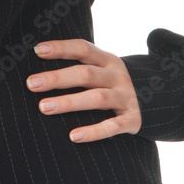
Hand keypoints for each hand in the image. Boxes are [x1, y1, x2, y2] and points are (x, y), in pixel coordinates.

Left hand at [25, 38, 141, 141]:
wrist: (152, 101)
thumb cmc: (109, 84)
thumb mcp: (100, 69)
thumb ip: (78, 67)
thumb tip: (38, 69)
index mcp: (106, 59)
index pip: (82, 48)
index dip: (61, 48)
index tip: (38, 51)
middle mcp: (117, 75)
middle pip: (86, 74)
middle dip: (57, 78)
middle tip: (31, 84)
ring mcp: (126, 97)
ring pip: (96, 98)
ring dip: (69, 102)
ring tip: (43, 107)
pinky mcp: (133, 119)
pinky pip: (113, 126)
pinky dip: (93, 131)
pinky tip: (73, 136)